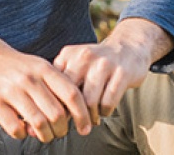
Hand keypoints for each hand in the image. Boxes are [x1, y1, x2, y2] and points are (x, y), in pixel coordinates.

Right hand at [0, 20, 91, 142]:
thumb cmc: (17, 66)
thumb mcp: (39, 66)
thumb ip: (57, 85)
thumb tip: (75, 113)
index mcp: (43, 69)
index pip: (71, 94)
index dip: (82, 114)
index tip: (86, 127)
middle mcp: (29, 79)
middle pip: (57, 114)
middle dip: (63, 129)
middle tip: (60, 132)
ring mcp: (11, 91)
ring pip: (39, 123)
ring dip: (46, 135)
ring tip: (45, 135)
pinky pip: (16, 128)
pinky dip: (24, 134)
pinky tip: (24, 129)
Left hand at [52, 18, 173, 122]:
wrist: (127, 47)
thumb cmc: (95, 64)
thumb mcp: (74, 64)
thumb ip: (60, 81)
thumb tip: (46, 111)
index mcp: (68, 54)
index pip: (55, 85)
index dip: (56, 106)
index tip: (58, 119)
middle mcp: (84, 57)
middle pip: (71, 95)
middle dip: (73, 115)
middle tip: (77, 125)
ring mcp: (104, 64)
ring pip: (90, 102)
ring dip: (91, 116)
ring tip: (92, 119)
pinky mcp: (122, 73)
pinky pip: (108, 102)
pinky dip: (105, 112)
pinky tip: (104, 111)